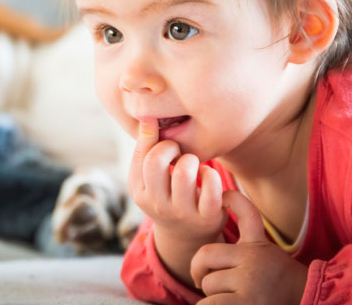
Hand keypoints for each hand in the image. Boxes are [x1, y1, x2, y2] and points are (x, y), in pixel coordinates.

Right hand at [128, 119, 226, 285]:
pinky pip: (211, 183)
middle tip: (178, 152)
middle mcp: (157, 205)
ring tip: (193, 164)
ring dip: (192, 159)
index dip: (158, 142)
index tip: (166, 145)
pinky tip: (207, 176)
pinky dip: (211, 173)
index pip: (143, 156)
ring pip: (184, 170)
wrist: (188, 236)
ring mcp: (182, 213)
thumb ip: (145, 148)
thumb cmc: (166, 195)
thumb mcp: (148, 178)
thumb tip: (148, 115)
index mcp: (139, 192)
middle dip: (171, 147)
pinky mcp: (208, 217)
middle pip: (157, 161)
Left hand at [192, 190, 307, 304]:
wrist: (305, 301)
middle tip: (202, 281)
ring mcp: (250, 283)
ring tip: (229, 298)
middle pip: (205, 256)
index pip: (247, 214)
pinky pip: (210, 304)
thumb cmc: (276, 281)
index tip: (225, 195)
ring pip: (207, 284)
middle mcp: (253, 260)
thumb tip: (224, 196)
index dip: (234, 201)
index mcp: (256, 246)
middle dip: (200, 272)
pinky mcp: (246, 304)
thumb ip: (247, 230)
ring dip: (211, 296)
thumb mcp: (264, 250)